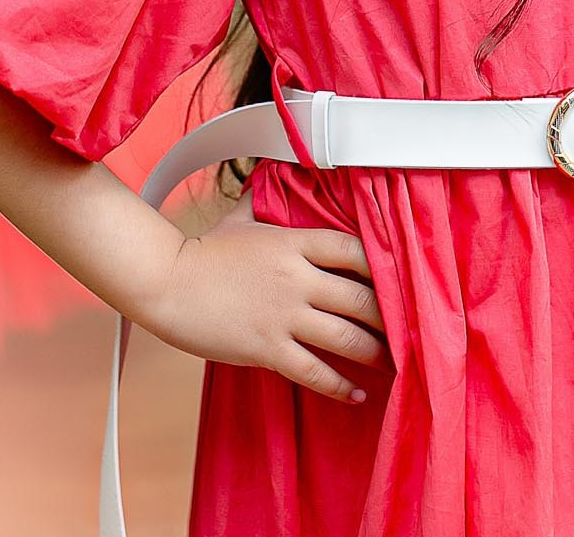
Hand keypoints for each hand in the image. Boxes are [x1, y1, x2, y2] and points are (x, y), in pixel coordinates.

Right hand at [133, 205, 385, 402]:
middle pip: (361, 296)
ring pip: (346, 336)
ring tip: (391, 361)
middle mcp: (297, 278)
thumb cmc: (202, 250)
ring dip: (374, 351)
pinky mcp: (268, 347)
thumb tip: (274, 178)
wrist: (165, 282)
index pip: (354, 250)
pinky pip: (314, 371)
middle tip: (407, 328)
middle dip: (390, 316)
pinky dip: (340, 386)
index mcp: (293, 243)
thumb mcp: (241, 217)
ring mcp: (284, 315)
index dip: (383, 266)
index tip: (400, 279)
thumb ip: (267, 204)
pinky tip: (357, 394)